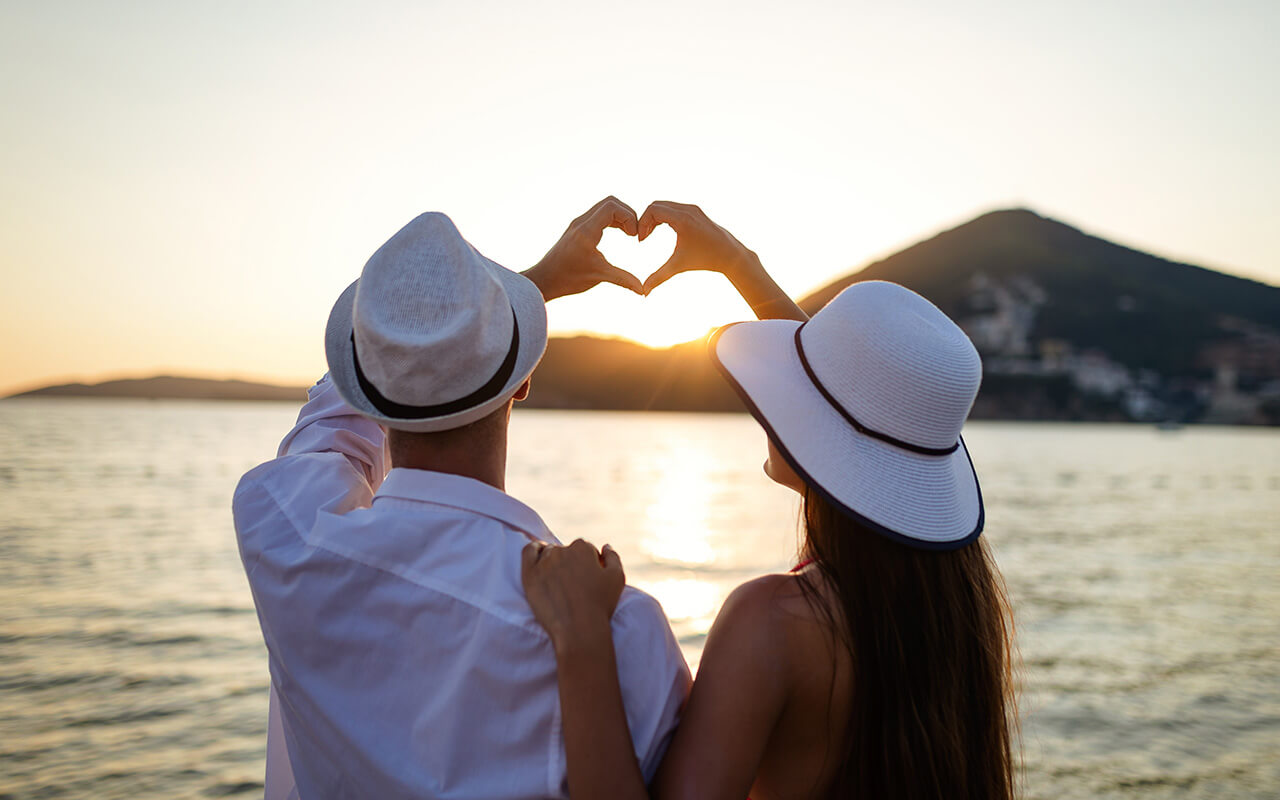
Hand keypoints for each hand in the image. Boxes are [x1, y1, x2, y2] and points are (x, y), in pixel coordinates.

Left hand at [522, 539, 624, 650]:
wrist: (579, 630)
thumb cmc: (601, 605)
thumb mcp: (617, 578)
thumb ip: (613, 557)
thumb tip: (604, 546)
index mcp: (583, 548)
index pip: (585, 549)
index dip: (588, 563)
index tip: (588, 579)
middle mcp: (562, 551)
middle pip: (566, 551)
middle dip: (571, 563)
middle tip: (573, 584)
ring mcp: (544, 562)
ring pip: (549, 553)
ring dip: (554, 561)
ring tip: (558, 580)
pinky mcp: (530, 574)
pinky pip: (528, 552)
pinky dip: (534, 550)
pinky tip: (538, 555)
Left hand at [523, 197, 644, 301]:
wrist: (544, 280)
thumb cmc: (568, 278)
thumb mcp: (598, 277)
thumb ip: (623, 280)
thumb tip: (643, 290)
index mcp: (587, 231)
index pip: (612, 207)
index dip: (629, 217)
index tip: (634, 235)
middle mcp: (582, 222)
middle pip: (610, 202)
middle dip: (627, 214)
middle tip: (634, 233)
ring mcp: (579, 223)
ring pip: (604, 207)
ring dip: (620, 216)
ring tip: (630, 234)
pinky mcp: (578, 228)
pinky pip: (599, 215)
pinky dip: (612, 220)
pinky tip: (620, 234)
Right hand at [639, 200, 806, 320]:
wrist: (731, 255)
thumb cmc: (706, 260)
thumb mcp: (679, 267)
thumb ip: (658, 278)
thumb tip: (643, 293)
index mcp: (682, 219)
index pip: (653, 210)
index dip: (642, 223)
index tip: (641, 240)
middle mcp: (688, 210)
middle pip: (657, 205)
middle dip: (646, 220)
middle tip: (643, 237)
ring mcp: (693, 209)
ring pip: (665, 205)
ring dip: (654, 218)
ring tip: (649, 234)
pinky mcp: (696, 211)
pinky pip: (674, 208)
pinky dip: (664, 216)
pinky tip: (661, 230)